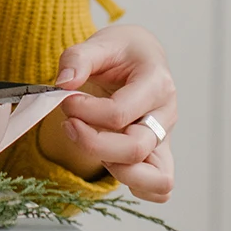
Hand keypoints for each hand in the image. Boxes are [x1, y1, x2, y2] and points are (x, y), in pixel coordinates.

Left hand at [39, 24, 175, 202]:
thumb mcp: (100, 43)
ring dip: (116, 170)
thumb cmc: (123, 51)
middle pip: (135, 149)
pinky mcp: (159, 154)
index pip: (119, 113)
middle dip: (93, 143)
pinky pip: (160, 188)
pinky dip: (136, 185)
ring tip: (93, 145)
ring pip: (156, 178)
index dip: (85, 112)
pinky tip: (111, 162)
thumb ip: (78, 58)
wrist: (140, 57)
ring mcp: (164, 138)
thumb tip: (64, 82)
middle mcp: (166, 114)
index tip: (67, 100)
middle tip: (69, 124)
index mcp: (157, 83)